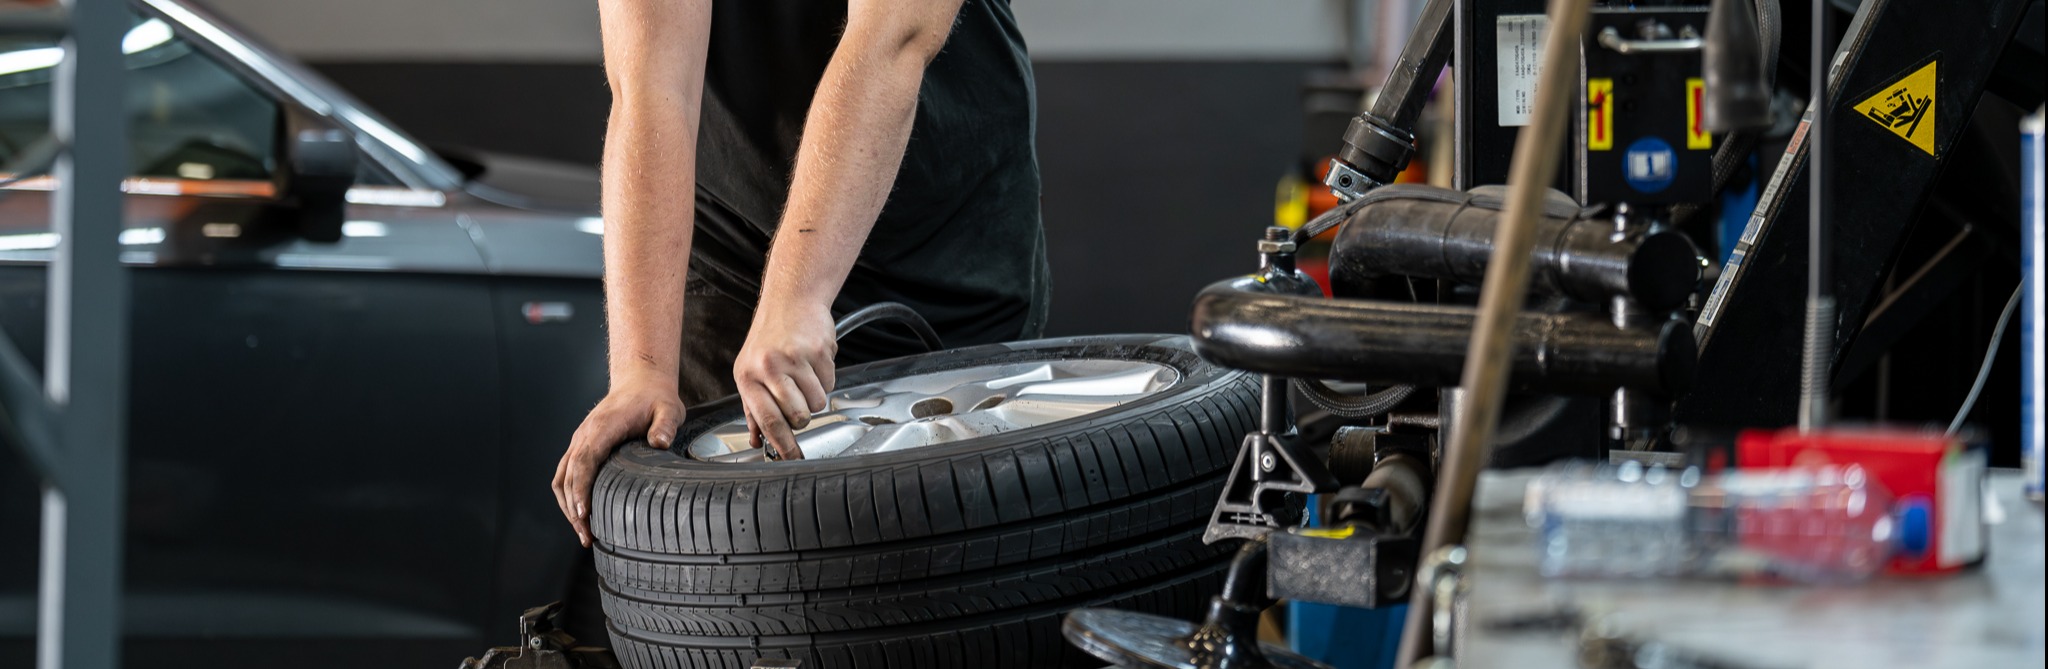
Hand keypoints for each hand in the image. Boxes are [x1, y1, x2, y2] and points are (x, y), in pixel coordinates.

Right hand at [554, 373, 684, 546]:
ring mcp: (580, 442)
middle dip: (573, 509)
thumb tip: (660, 443)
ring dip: (568, 507)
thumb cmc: (654, 398)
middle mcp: (584, 436)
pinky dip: (569, 497)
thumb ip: (665, 426)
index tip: (583, 513)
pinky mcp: (582, 448)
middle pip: (568, 476)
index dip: (581, 488)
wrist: (640, 381)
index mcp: (602, 427)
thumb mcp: (668, 409)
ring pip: (562, 479)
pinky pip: (566, 475)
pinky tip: (581, 516)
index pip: (584, 461)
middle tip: (587, 536)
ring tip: (583, 533)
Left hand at [734, 300, 836, 460]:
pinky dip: (825, 379)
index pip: (768, 421)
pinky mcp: (819, 351)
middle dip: (803, 418)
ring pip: (818, 402)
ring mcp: (796, 358)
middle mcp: (770, 367)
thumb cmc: (769, 337)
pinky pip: (830, 383)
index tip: (792, 457)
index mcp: (748, 376)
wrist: (791, 300)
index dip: (783, 445)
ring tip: (804, 377)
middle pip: (798, 417)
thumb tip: (757, 440)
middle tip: (798, 401)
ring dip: (815, 397)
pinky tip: (813, 363)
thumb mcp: (750, 371)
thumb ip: (753, 409)